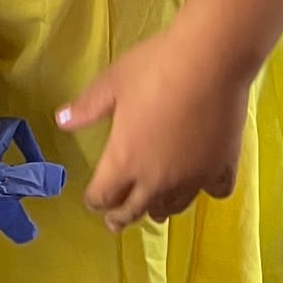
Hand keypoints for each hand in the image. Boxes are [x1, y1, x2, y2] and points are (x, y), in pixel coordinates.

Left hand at [59, 24, 252, 230]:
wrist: (210, 60)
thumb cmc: (154, 68)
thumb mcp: (112, 83)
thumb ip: (86, 107)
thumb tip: (60, 120)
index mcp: (125, 162)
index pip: (103, 196)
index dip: (94, 200)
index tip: (93, 199)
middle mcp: (157, 180)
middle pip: (135, 210)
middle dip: (120, 217)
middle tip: (115, 222)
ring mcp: (193, 178)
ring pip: (173, 207)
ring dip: (159, 209)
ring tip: (156, 209)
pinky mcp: (222, 167)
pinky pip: (214, 192)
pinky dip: (206, 191)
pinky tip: (202, 182)